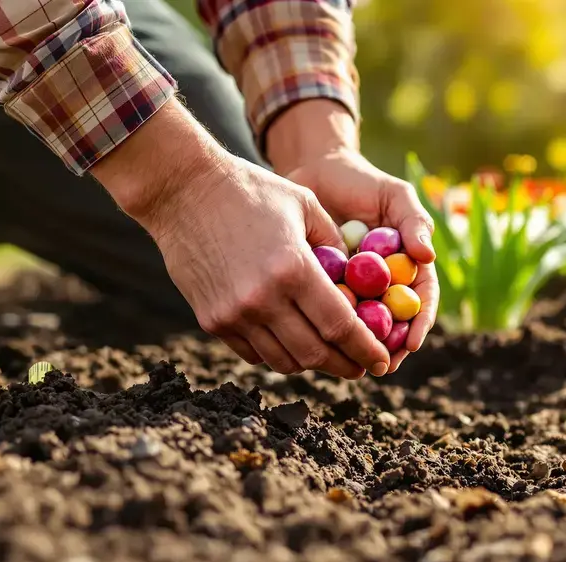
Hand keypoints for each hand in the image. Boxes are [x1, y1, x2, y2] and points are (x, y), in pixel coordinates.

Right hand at [91, 100, 390, 378]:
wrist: (183, 190)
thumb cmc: (252, 190)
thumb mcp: (306, 205)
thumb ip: (336, 245)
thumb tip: (360, 281)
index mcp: (294, 269)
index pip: (341, 326)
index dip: (366, 349)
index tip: (382, 360)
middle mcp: (264, 299)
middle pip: (315, 353)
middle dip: (345, 365)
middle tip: (361, 367)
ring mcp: (234, 314)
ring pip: (284, 360)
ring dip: (312, 363)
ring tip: (329, 356)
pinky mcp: (212, 320)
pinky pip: (254, 353)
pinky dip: (278, 354)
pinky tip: (292, 343)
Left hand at [268, 101, 439, 373]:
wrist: (314, 171)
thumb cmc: (362, 181)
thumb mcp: (394, 195)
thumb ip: (414, 221)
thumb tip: (428, 255)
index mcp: (406, 267)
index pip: (420, 302)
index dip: (417, 325)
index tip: (409, 342)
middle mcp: (381, 284)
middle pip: (391, 324)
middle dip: (388, 348)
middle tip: (381, 364)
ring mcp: (351, 289)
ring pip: (357, 326)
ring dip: (356, 346)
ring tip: (351, 362)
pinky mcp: (320, 288)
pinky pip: (324, 313)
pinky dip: (323, 327)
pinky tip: (316, 340)